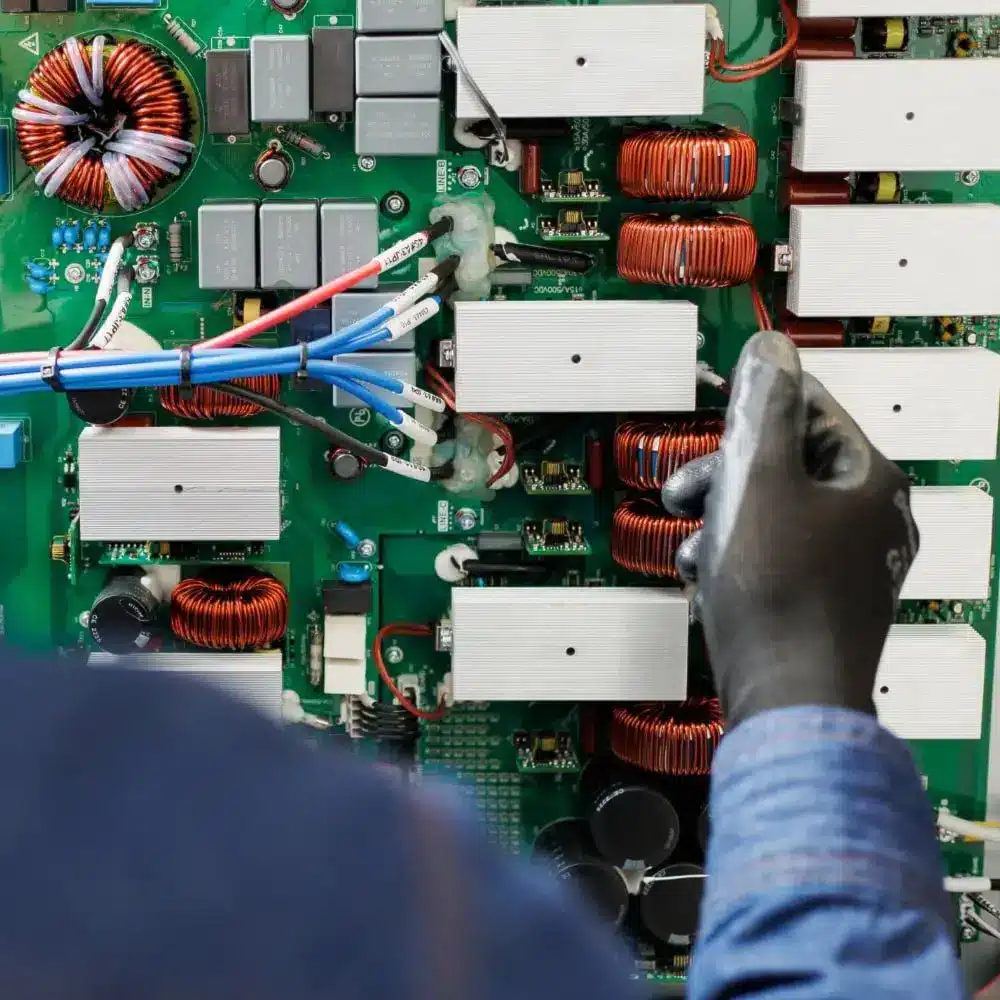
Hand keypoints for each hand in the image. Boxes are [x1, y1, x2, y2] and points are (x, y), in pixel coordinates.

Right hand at [662, 331, 918, 729]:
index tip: (714, 421)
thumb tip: (770, 349)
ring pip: (774, 515)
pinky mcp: (824, 603)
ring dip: (722, 521)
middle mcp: (871, 521)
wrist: (787, 698)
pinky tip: (706, 579)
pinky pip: (774, 559)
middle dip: (725, 476)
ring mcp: (850, 566)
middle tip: (683, 490)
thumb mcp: (758, 480)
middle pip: (787, 467)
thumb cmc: (777, 593)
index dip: (753, 410)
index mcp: (869, 481)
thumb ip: (764, 408)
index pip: (811, 411)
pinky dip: (736, 560)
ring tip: (691, 546)